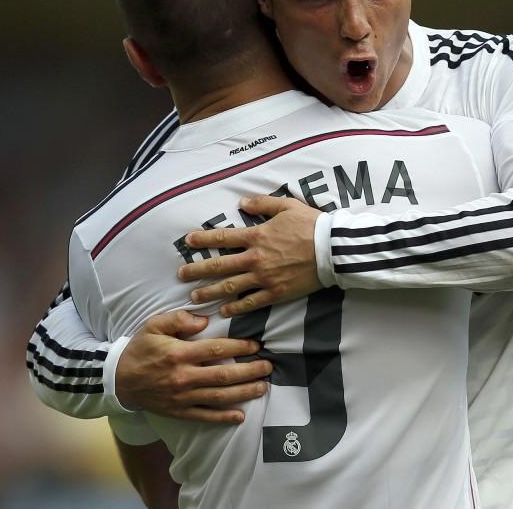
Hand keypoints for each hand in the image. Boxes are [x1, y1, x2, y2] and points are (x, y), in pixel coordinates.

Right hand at [115, 310, 272, 422]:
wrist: (119, 379)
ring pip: (219, 396)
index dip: (239, 347)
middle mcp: (184, 377)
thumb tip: (204, 320)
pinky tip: (240, 416)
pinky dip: (223, 417)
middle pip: (224, 375)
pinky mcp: (179, 411)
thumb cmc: (140, 349)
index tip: (255, 345)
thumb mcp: (154, 325)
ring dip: (244, 392)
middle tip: (268, 367)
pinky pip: (205, 416)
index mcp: (179, 354)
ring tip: (263, 387)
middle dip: (250, 371)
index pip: (216, 349)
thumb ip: (180, 319)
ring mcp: (182, 397)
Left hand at [178, 195, 322, 316]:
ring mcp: (264, 277)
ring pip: (230, 286)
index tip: (187, 242)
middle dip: (197, 271)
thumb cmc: (311, 225)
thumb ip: (262, 204)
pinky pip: (251, 302)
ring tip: (194, 298)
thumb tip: (242, 203)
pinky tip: (225, 310)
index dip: (203, 239)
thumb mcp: (287, 206)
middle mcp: (255, 258)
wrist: (332, 249)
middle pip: (219, 265)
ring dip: (210, 292)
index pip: (222, 238)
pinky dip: (237, 307)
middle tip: (181, 276)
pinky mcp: (276, 292)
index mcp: (257, 236)